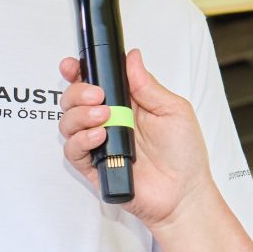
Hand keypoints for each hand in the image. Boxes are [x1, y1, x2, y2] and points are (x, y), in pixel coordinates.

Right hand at [58, 50, 215, 232]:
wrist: (183, 194)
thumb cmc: (184, 155)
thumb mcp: (173, 110)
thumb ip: (148, 84)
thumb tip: (132, 58)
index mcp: (127, 104)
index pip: (94, 82)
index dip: (79, 71)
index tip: (74, 65)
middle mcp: (109, 121)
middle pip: (74, 99)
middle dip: (78, 91)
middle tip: (97, 95)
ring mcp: (99, 144)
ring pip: (68, 122)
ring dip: (80, 114)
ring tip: (103, 116)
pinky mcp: (93, 166)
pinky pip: (72, 150)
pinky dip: (81, 139)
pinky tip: (100, 136)